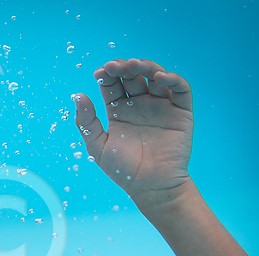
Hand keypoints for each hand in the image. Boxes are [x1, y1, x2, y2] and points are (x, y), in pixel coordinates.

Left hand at [74, 58, 193, 207]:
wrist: (150, 187)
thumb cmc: (123, 170)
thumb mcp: (97, 147)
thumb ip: (87, 123)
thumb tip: (77, 96)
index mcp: (120, 111)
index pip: (113, 85)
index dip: (107, 75)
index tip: (99, 73)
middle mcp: (140, 105)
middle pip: (133, 76)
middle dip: (124, 67)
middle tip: (115, 66)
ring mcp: (161, 106)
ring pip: (155, 77)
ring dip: (145, 67)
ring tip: (134, 65)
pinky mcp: (180, 112)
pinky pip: (180, 89)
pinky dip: (172, 79)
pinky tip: (159, 77)